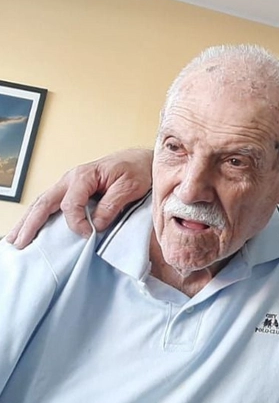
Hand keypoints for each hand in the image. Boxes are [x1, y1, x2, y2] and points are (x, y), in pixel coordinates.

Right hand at [5, 148, 153, 247]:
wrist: (141, 160)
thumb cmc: (136, 170)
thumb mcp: (130, 186)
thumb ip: (111, 204)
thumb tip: (96, 224)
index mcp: (84, 176)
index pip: (70, 204)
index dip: (77, 223)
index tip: (89, 235)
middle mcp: (71, 179)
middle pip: (44, 202)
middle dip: (30, 223)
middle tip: (19, 242)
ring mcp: (69, 184)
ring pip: (42, 203)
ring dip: (27, 221)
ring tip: (14, 238)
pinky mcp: (72, 190)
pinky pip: (50, 204)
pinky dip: (37, 216)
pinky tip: (30, 227)